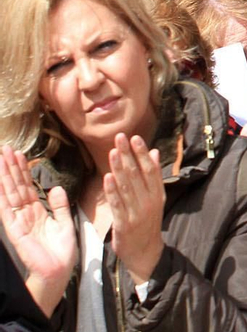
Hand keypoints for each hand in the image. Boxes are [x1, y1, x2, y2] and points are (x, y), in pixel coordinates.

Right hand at [0, 146, 75, 314]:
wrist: (59, 272)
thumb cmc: (62, 252)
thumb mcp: (64, 223)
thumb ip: (59, 206)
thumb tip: (55, 188)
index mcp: (37, 213)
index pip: (27, 187)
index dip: (23, 171)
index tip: (19, 154)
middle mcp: (25, 215)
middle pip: (17, 187)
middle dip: (11, 168)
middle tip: (6, 149)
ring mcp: (19, 222)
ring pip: (10, 194)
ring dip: (5, 177)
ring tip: (1, 159)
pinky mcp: (16, 231)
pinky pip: (7, 211)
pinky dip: (2, 197)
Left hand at [105, 134, 165, 281]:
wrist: (146, 253)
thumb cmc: (148, 223)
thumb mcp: (156, 198)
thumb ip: (153, 176)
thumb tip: (154, 152)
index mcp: (158, 194)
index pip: (150, 169)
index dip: (142, 153)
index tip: (135, 138)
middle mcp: (149, 202)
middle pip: (137, 174)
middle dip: (128, 155)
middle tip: (120, 137)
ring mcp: (136, 213)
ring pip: (126, 187)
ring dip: (118, 168)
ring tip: (113, 151)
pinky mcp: (124, 224)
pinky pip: (117, 204)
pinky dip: (112, 191)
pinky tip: (107, 178)